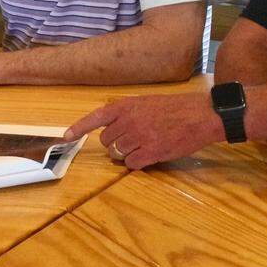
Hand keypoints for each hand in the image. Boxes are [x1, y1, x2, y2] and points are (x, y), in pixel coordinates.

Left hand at [64, 92, 218, 169]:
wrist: (201, 115)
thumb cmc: (176, 108)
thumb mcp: (146, 102)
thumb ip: (127, 113)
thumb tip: (112, 131)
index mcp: (126, 105)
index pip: (96, 117)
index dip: (79, 128)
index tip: (65, 137)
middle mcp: (128, 120)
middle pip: (107, 141)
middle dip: (116, 144)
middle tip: (133, 140)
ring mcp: (138, 137)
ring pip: (118, 154)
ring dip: (127, 154)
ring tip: (146, 145)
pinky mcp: (150, 152)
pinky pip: (131, 164)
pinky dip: (137, 163)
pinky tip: (150, 155)